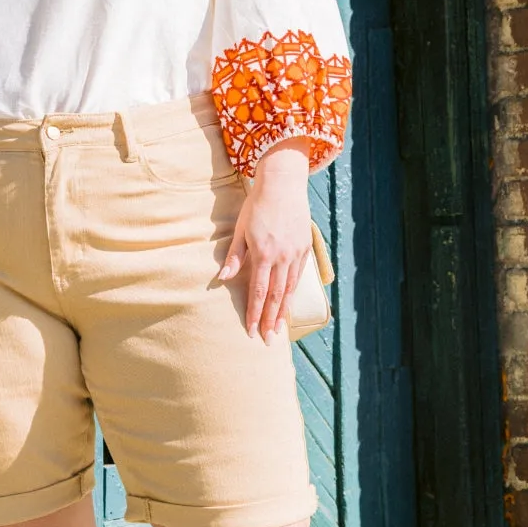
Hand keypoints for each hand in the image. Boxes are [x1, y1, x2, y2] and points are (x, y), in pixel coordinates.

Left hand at [217, 136, 311, 341]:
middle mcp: (282, 257)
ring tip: (278, 330)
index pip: (258, 292)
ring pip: (289, 290)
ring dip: (283, 312)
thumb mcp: (240, 229)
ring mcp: (295, 254)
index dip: (254, 314)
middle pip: (275, 296)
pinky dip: (293, 293)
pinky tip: (288, 304)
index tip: (251, 332)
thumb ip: (234, 256)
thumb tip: (223, 278)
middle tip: (267, 342)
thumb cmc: (257, 205)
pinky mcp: (304, 249)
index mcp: (263, 254)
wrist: (283, 184)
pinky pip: (298, 277)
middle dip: (270, 321)